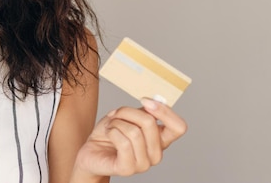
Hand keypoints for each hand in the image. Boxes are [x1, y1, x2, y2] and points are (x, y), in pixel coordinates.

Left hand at [73, 98, 187, 179]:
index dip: (165, 111)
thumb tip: (152, 103)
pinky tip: (108, 133)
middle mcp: (156, 154)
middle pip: (150, 123)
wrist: (91, 152)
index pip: (179, 127)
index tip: (144, 100)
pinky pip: (124, 143)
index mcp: (160, 140)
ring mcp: (143, 164)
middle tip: (116, 114)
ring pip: (134, 132)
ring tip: (110, 126)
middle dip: (127, 111)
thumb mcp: (127, 117)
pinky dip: (112, 131)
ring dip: (116, 122)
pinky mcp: (128, 169)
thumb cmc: (110, 133)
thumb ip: (142, 112)